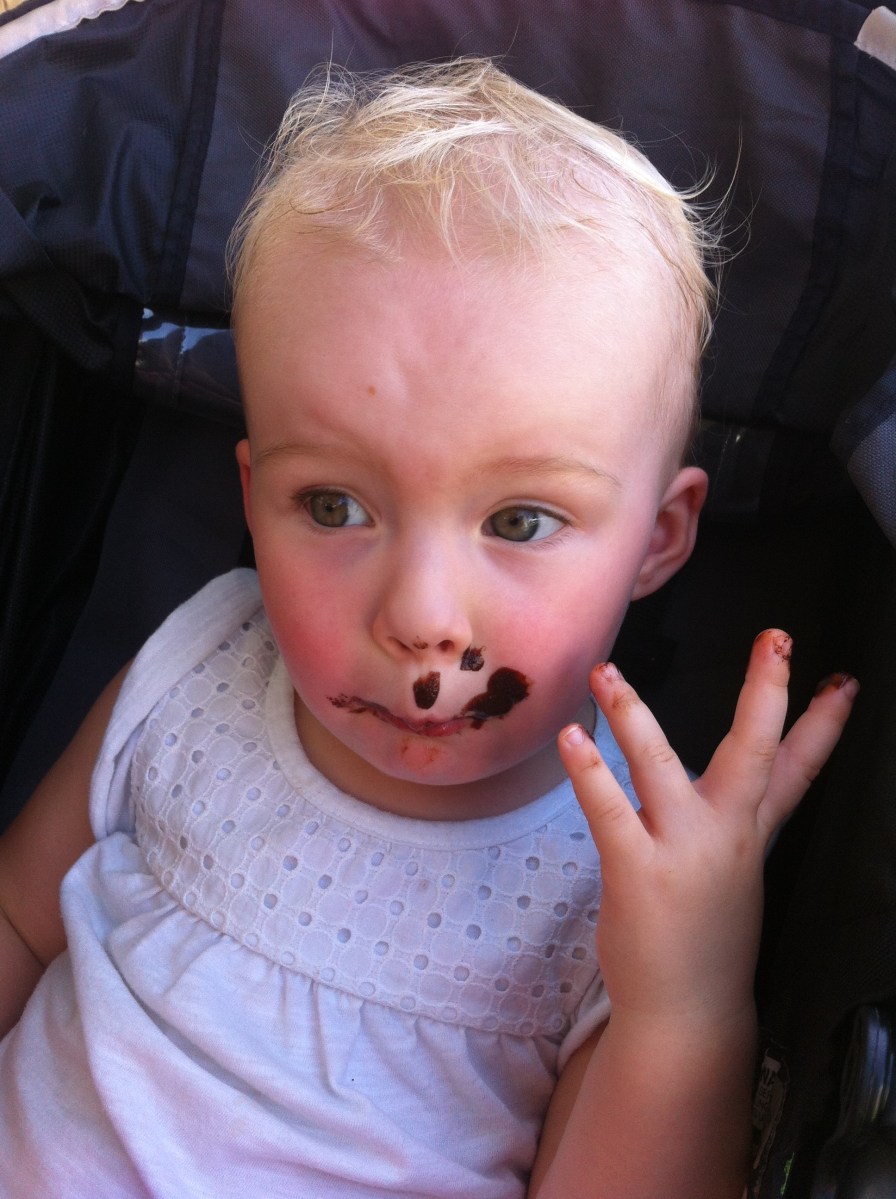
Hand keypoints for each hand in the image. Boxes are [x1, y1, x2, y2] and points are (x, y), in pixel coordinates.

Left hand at [558, 630, 857, 1026]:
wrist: (688, 1012)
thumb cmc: (706, 935)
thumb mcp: (739, 870)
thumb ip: (743, 819)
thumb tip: (744, 781)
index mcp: (753, 832)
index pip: (800, 770)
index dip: (823, 724)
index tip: (844, 681)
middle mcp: (727, 836)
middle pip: (755, 753)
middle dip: (767, 693)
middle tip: (777, 638)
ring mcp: (683, 853)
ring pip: (661, 768)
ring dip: (632, 715)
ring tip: (606, 672)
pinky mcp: (637, 872)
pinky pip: (610, 810)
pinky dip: (589, 771)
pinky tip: (571, 737)